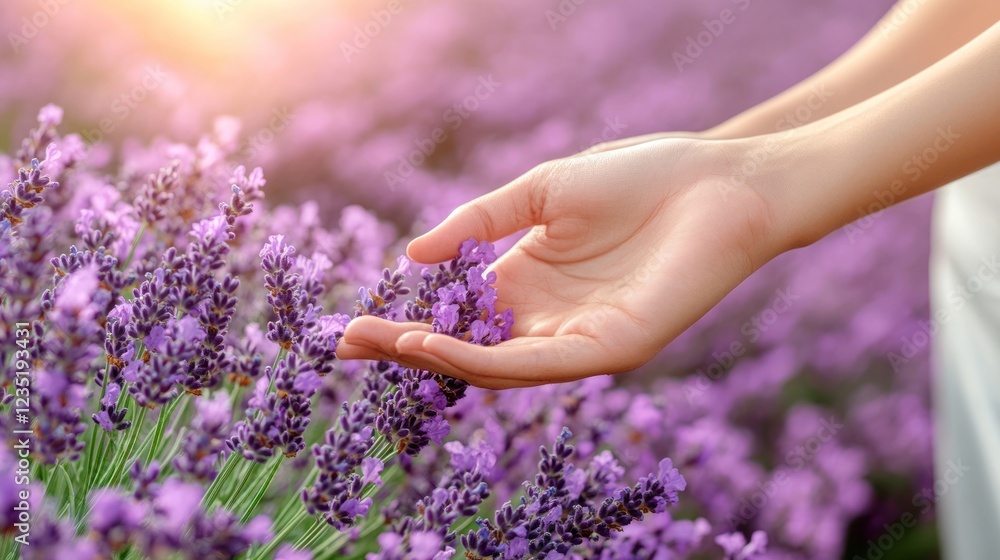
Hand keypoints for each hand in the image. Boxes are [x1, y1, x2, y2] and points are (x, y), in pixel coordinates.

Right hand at [337, 137, 781, 388]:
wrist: (718, 178)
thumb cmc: (639, 177)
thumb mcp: (541, 192)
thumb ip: (478, 224)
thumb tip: (411, 257)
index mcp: (529, 284)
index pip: (454, 316)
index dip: (403, 320)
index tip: (350, 322)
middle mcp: (548, 321)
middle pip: (464, 349)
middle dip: (404, 349)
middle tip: (346, 345)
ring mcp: (578, 340)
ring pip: (493, 366)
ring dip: (434, 358)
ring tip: (383, 343)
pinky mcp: (611, 350)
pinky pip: (535, 364)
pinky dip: (481, 359)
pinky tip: (436, 343)